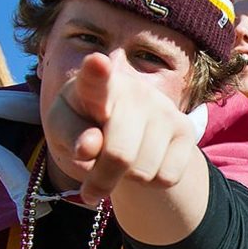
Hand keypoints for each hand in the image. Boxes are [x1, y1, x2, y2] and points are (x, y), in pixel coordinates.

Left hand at [44, 52, 198, 204]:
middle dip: (102, 179)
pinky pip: (167, 177)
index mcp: (94, 85)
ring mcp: (164, 109)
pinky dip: (151, 184)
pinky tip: (144, 164)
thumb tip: (89, 147)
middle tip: (91, 185)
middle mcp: (134, 91)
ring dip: (127, 180)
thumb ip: (68, 136)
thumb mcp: (62, 132)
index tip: (97, 63)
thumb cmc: (82, 129)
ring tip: (121, 164)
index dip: (96, 71)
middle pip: (120, 155)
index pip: (95, 78)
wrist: (123, 135)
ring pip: (144, 171)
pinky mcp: (186, 129)